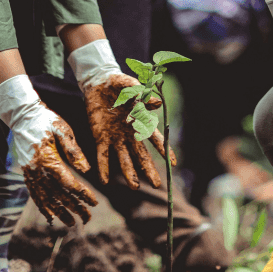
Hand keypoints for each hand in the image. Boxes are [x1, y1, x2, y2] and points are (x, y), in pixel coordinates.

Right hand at [0, 75, 97, 225]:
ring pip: (45, 198)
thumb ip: (74, 151)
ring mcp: (30, 173)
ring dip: (59, 212)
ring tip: (71, 223)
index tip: (94, 202)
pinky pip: (34, 194)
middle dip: (74, 208)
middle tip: (88, 218)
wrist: (22, 115)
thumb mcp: (63, 130)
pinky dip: (43, 206)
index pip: (68, 183)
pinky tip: (50, 215)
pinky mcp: (27, 173)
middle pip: (58, 195)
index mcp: (48, 160)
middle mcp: (37, 171)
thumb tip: (86, 171)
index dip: (82, 194)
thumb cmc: (46, 120)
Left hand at [68, 40, 173, 187]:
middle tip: (157, 185)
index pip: (155, 139)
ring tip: (134, 188)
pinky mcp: (100, 137)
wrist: (99, 83)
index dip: (164, 151)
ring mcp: (115, 137)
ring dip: (129, 173)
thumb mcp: (131, 86)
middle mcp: (130, 133)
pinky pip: (102, 155)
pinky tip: (105, 181)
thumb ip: (142, 96)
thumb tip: (157, 104)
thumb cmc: (119, 84)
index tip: (173, 164)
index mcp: (140, 121)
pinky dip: (104, 167)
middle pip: (141, 155)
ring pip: (124, 159)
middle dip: (149, 170)